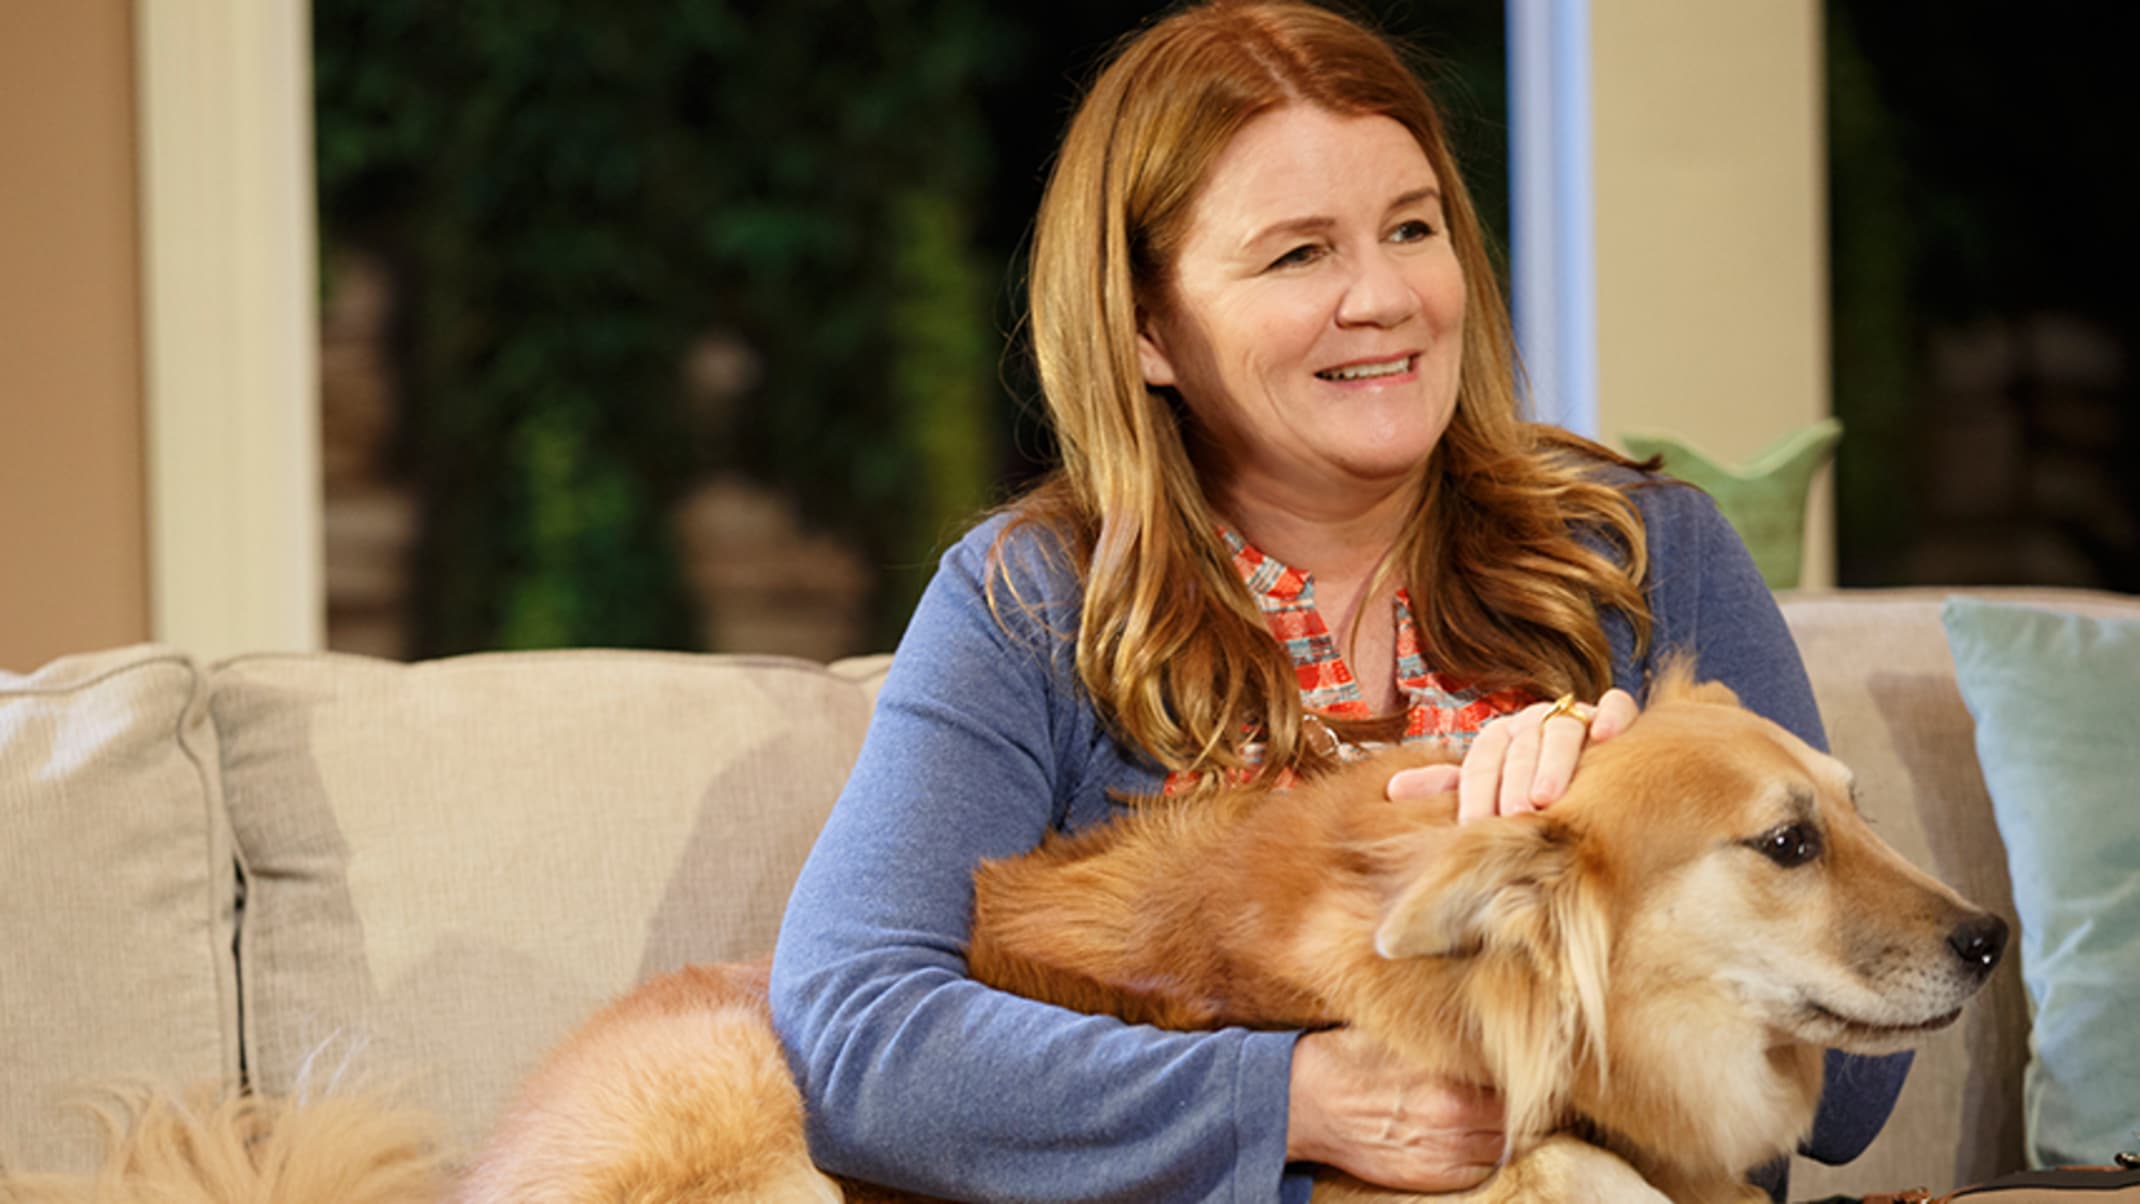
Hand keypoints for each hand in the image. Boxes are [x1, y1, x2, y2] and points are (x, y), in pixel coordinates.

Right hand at [1286, 1027, 1504, 1190]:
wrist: (1302, 1100)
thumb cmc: (1346, 1057)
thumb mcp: (1399, 1032)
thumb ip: (1445, 1033)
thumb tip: (1479, 1019)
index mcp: (1449, 1077)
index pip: (1513, 1082)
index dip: (1521, 1073)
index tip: (1522, 1063)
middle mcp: (1451, 1118)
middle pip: (1515, 1116)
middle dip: (1518, 1103)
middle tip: (1519, 1088)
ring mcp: (1440, 1153)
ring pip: (1503, 1147)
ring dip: (1505, 1131)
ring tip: (1496, 1112)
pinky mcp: (1425, 1176)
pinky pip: (1479, 1171)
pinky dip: (1485, 1155)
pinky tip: (1475, 1136)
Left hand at [1384, 689, 1638, 821]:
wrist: (1595, 783)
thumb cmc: (1529, 795)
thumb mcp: (1489, 793)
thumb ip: (1448, 790)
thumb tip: (1393, 789)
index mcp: (1498, 739)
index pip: (1481, 760)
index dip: (1476, 792)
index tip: (1472, 826)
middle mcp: (1533, 723)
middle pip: (1520, 746)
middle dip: (1514, 781)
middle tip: (1513, 816)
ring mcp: (1575, 718)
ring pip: (1563, 730)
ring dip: (1554, 761)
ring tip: (1548, 797)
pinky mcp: (1614, 717)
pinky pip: (1616, 706)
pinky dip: (1612, 717)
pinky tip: (1606, 738)